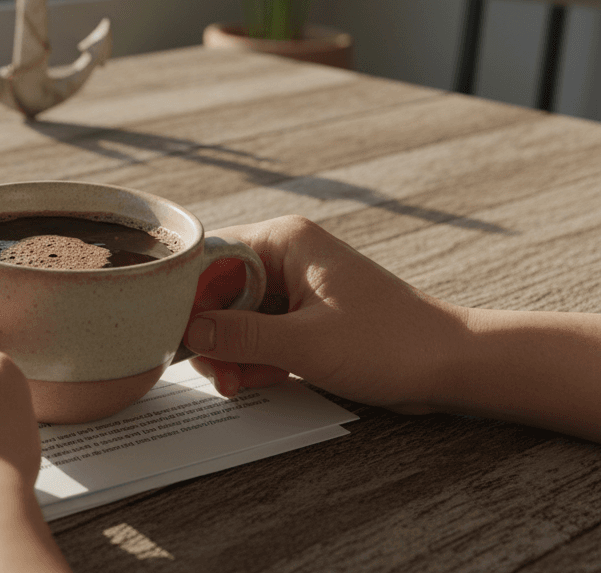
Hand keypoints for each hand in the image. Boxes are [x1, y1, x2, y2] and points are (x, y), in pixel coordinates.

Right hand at [183, 215, 462, 414]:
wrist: (452, 365)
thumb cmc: (389, 343)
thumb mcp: (303, 344)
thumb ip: (239, 336)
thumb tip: (188, 331)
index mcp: (285, 240)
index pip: (210, 257)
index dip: (187, 296)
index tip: (172, 333)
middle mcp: (287, 255)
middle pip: (220, 289)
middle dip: (211, 333)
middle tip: (211, 372)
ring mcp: (297, 286)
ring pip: (238, 315)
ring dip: (230, 352)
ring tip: (232, 384)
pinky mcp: (307, 316)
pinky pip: (261, 332)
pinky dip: (252, 358)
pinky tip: (248, 382)